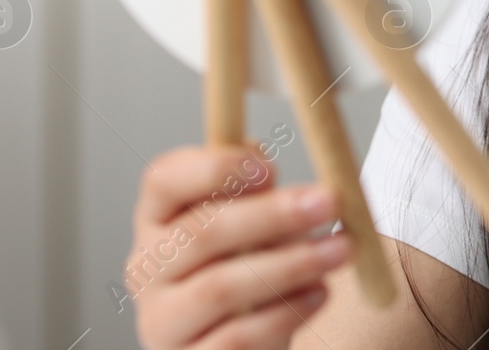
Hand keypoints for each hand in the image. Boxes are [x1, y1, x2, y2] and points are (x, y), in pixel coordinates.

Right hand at [126, 145, 354, 348]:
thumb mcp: (251, 220)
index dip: (214, 168)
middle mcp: (148, 267)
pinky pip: (236, 338)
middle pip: (200, 233)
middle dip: (272, 215)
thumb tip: (262, 156)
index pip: (163, 180)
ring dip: (290, 264)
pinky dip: (283, 313)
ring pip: (219, 287)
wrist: (247, 339)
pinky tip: (319, 293)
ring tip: (340, 249)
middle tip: (329, 201)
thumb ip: (253, 188)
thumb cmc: (250, 265)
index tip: (272, 168)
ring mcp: (162, 320)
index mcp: (157, 218)